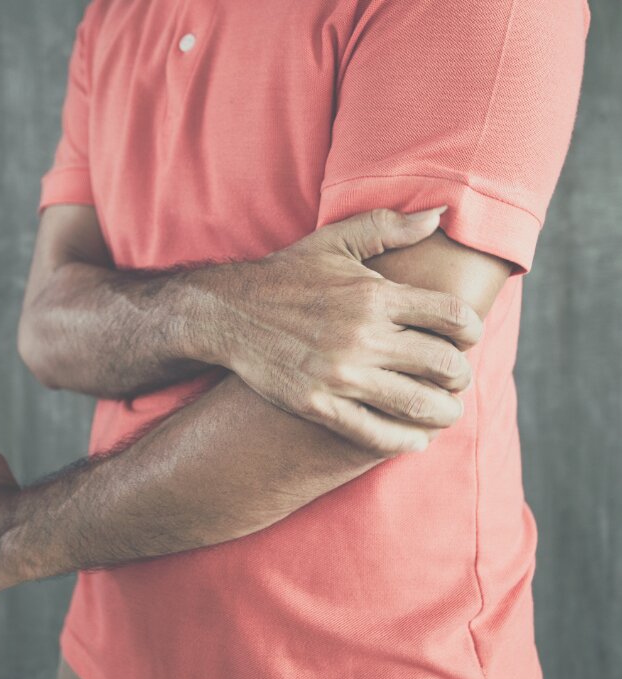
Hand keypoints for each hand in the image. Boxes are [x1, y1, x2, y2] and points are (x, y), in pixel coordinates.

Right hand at [200, 206, 482, 455]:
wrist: (227, 314)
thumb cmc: (285, 276)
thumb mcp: (333, 242)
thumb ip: (388, 227)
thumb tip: (441, 215)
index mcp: (373, 296)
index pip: (451, 315)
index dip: (472, 328)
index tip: (468, 336)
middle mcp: (361, 337)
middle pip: (442, 363)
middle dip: (460, 373)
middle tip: (457, 376)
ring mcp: (339, 375)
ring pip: (417, 403)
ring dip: (444, 412)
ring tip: (447, 411)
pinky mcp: (317, 404)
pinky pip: (374, 432)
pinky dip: (404, 441)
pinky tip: (416, 440)